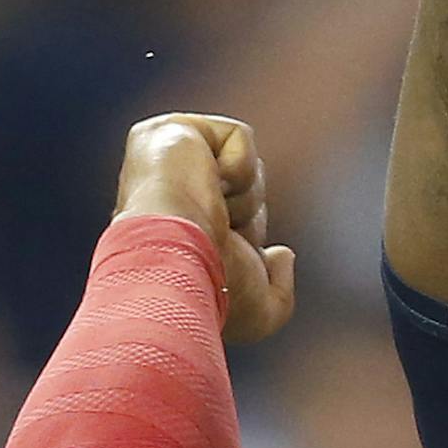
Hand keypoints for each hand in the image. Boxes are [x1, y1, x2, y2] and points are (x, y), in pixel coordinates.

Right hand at [114, 113, 296, 343]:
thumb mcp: (258, 316)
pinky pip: (239, 137)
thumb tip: (282, 254)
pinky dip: (239, 167)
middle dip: (248, 216)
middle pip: (248, 192)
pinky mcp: (169, 132)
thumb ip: (281, 294)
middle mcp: (168, 196)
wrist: (177, 261)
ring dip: (246, 197)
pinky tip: (209, 185)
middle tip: (220, 236)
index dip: (249, 238)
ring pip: (246, 167)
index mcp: (181, 232)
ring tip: (211, 214)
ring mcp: (164, 163)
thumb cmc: (210, 290)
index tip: (226, 259)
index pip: (242, 221)